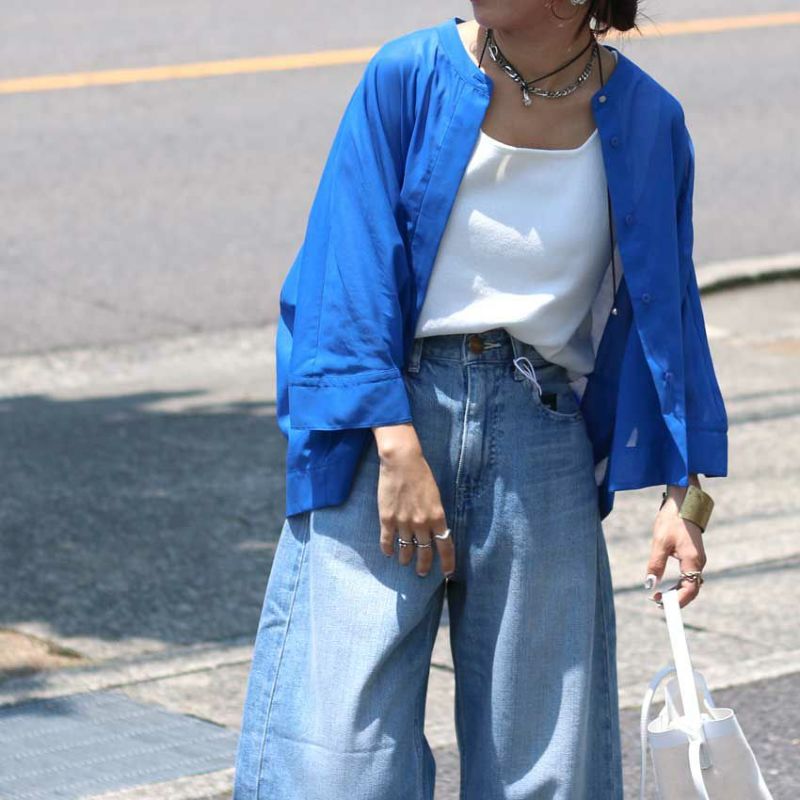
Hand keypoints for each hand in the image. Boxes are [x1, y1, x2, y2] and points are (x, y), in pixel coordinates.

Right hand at [372, 424, 453, 578]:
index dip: (447, 562)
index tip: (447, 572)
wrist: (402, 461)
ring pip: (406, 550)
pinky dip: (388, 549)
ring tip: (405, 562)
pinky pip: (387, 541)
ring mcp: (403, 522)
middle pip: (425, 552)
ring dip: (406, 559)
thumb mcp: (435, 496)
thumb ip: (435, 515)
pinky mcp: (387, 518)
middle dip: (423, 565)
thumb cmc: (421, 474)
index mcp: (437, 516)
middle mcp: (422, 523)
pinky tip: (388, 553)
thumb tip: (434, 530)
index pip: (445, 546)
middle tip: (421, 572)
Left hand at [645, 485, 706, 608]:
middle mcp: (699, 561)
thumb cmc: (672, 520)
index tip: (662, 607)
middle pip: (691, 589)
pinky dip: (680, 584)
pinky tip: (668, 586)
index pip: (689, 590)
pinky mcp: (694, 554)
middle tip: (657, 603)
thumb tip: (649, 584)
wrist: (683, 501)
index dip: (677, 601)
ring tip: (659, 597)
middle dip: (676, 599)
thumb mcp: (660, 542)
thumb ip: (655, 564)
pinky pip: (690, 575)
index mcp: (693, 560)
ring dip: (677, 592)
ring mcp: (698, 558)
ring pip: (691, 583)